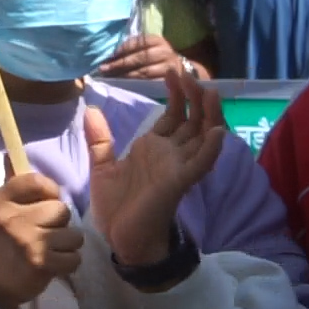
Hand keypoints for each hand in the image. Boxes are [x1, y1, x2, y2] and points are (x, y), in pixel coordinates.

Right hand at [0, 169, 82, 308]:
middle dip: (59, 223)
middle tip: (44, 233)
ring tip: (50, 250)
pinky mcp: (41, 263)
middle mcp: (12, 218)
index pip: (37, 181)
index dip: (50, 191)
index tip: (45, 203)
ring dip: (66, 245)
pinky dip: (68, 263)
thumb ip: (12, 185)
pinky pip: (74, 257)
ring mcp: (27, 241)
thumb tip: (11, 154)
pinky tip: (53, 265)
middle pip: (61, 209)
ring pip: (73, 234)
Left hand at [88, 67, 224, 267]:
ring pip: (201, 138)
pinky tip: (217, 133)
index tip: (172, 71)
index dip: (176, 95)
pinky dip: (211, 149)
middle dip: (193, 97)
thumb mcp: (103, 166)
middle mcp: (170, 155)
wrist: (121, 238)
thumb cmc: (117, 205)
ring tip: (210, 92)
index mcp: (154, 148)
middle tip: (189, 73)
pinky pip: (200, 165)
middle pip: (190, 121)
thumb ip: (100, 139)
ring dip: (208, 116)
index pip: (172, 116)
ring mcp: (177, 168)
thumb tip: (91, 109)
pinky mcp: (179, 184)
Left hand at [98, 35, 184, 79]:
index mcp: (157, 40)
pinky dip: (136, 84)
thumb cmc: (156, 58)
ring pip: (144, 71)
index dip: (120, 50)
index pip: (136, 43)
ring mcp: (170, 67)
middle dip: (119, 64)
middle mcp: (165, 52)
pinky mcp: (170, 81)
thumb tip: (108, 55)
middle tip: (103, 69)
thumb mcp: (147, 48)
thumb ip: (132, 49)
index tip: (106, 57)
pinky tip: (124, 85)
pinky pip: (150, 83)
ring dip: (124, 75)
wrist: (180, 70)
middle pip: (139, 58)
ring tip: (109, 78)